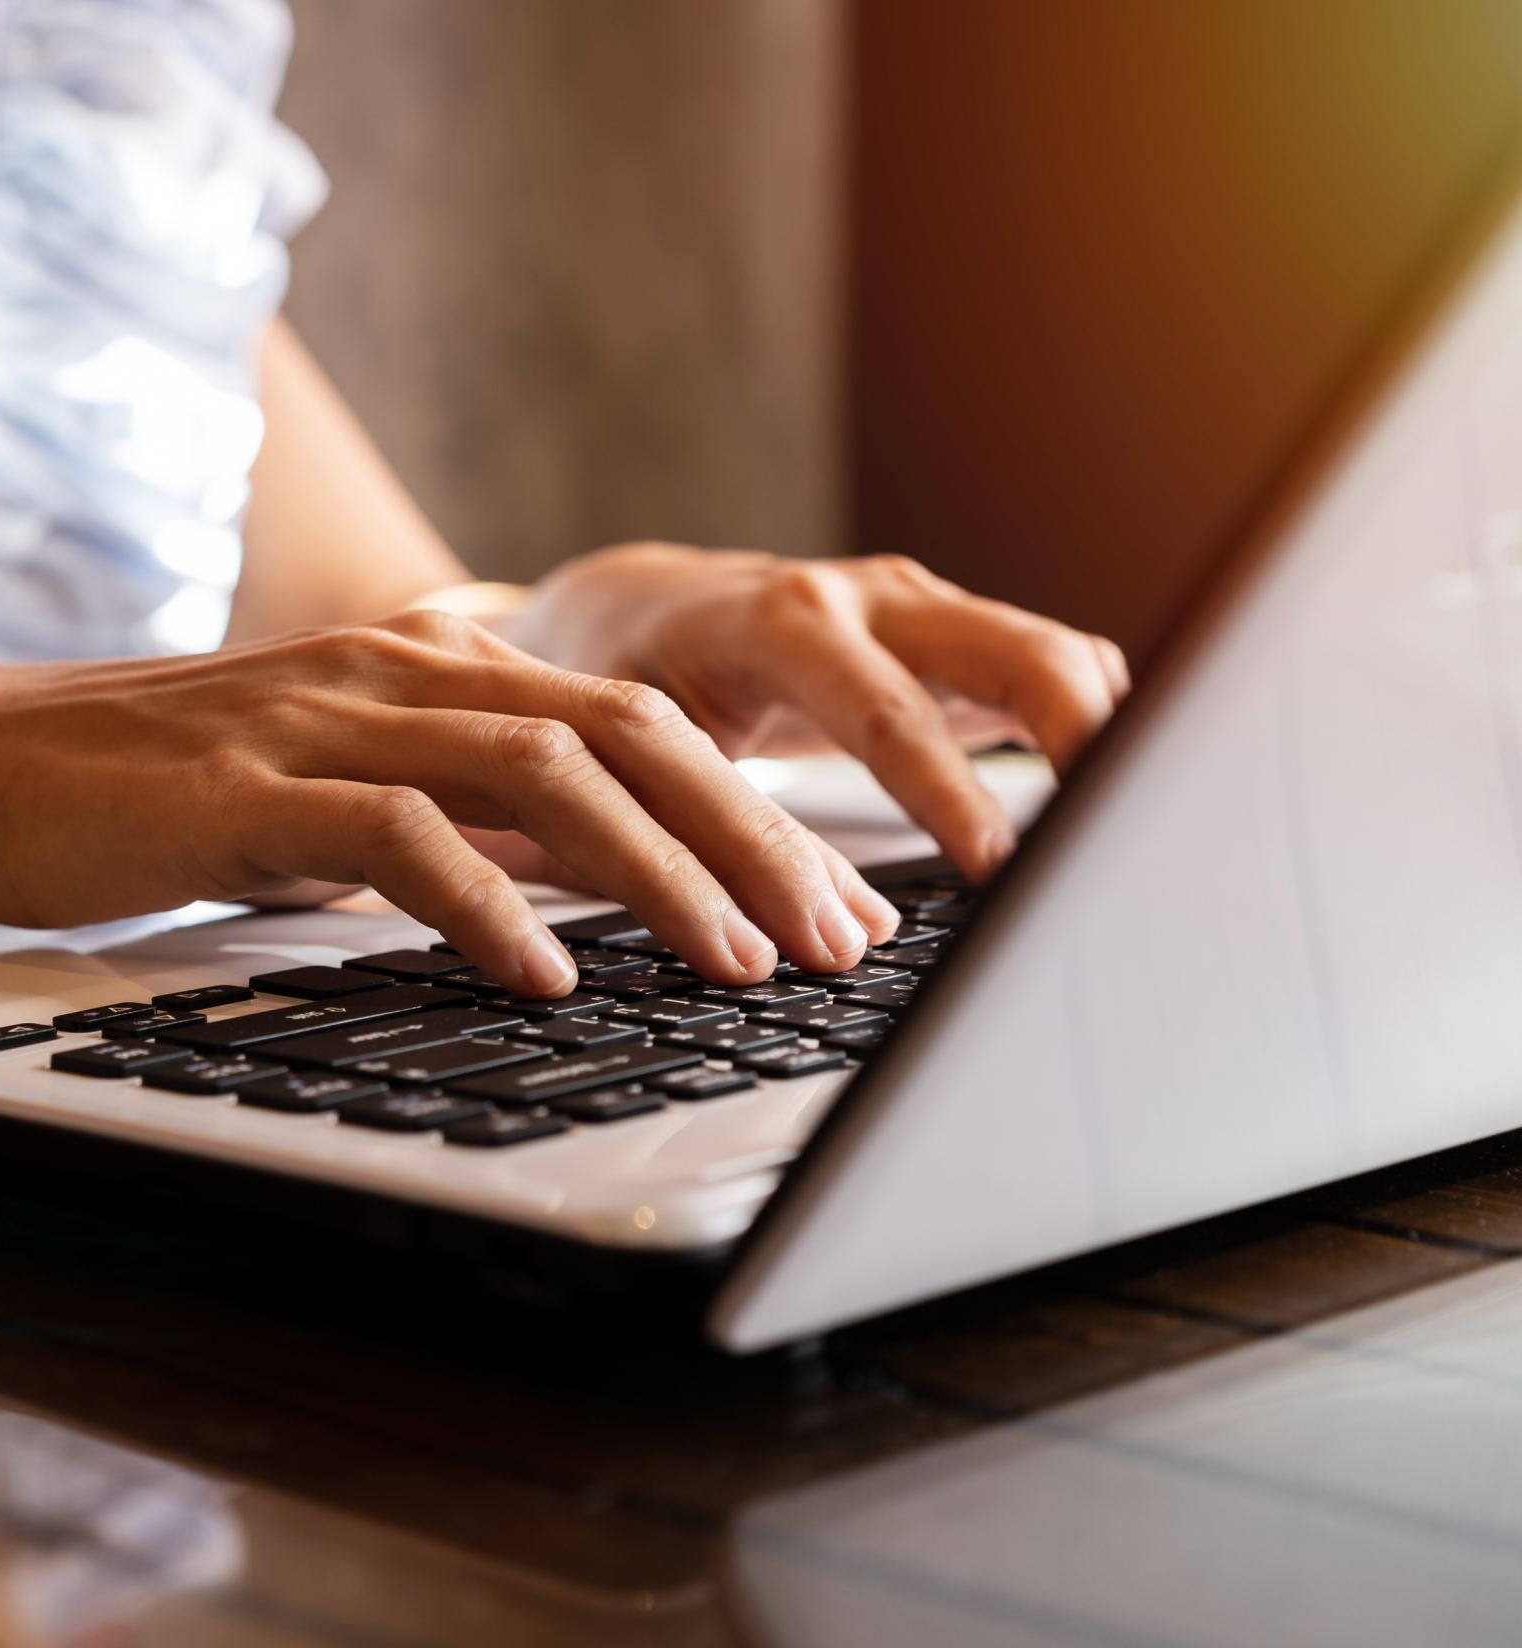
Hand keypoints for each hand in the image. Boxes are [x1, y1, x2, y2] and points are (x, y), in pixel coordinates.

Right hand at [0, 609, 898, 996]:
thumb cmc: (161, 792)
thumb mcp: (340, 788)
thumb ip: (463, 812)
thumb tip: (597, 880)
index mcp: (433, 664)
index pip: (636, 720)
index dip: (757, 808)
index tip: (840, 899)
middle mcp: (399, 671)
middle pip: (626, 732)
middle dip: (754, 838)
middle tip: (841, 937)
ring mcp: (324, 722)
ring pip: (540, 774)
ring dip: (658, 873)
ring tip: (738, 962)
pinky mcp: (247, 793)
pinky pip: (397, 839)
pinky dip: (486, 906)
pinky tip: (546, 975)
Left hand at [502, 544, 1129, 878]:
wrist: (631, 609)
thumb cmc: (626, 683)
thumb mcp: (645, 746)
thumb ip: (710, 818)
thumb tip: (787, 925)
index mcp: (781, 623)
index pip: (888, 712)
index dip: (951, 792)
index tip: (1001, 868)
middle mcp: (867, 599)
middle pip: (1019, 653)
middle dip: (1084, 738)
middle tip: (1121, 836)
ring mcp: (921, 610)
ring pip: (1053, 656)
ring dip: (1108, 736)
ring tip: (1145, 831)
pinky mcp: (952, 639)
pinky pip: (1048, 673)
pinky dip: (1091, 731)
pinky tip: (1115, 801)